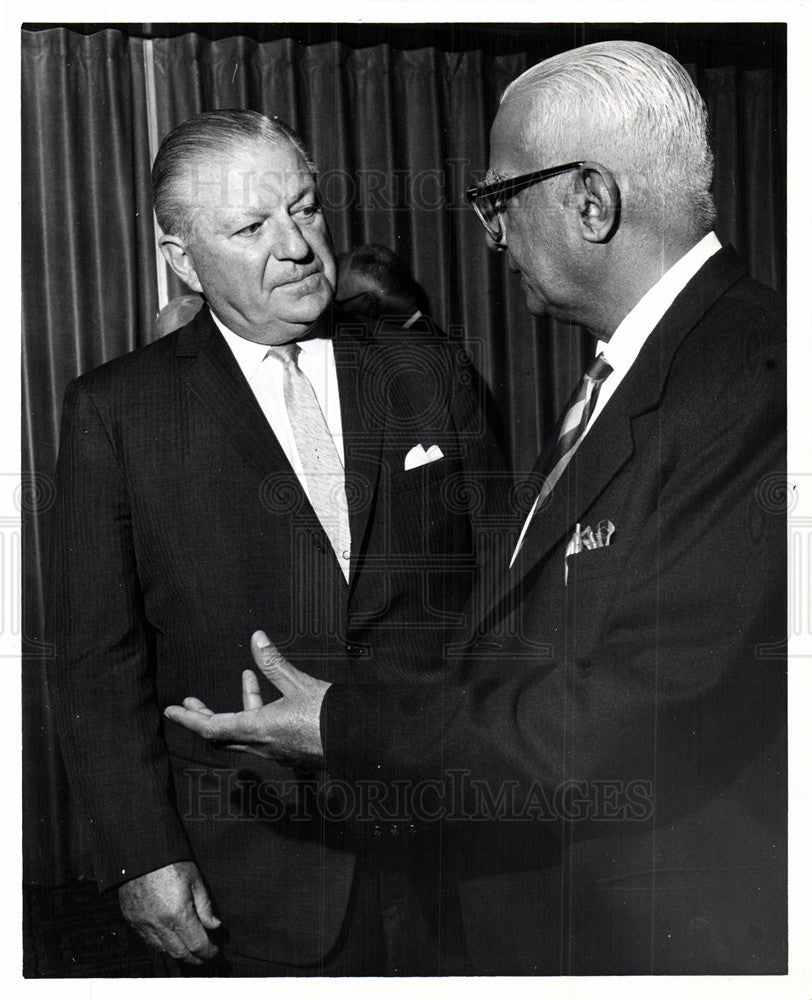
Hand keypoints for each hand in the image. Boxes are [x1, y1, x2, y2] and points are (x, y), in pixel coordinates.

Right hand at [117, 860, 220, 963]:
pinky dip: (160, 944)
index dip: (208, 951)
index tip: (214, 951)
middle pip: (180, 952)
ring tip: (187, 950)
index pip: (197, 943)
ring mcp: (144, 924)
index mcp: (178, 913)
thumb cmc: (169, 863)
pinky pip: (147, 941)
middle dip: (194, 958)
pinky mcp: (133, 920)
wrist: (141, 855)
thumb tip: (214, 925)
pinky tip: (168, 940)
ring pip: (162, 950)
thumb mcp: (194, 879)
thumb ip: (205, 905)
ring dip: (177, 953)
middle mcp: (160, 924)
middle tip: (203, 956)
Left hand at [164, 631, 328, 764]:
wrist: (359, 741)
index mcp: (258, 729)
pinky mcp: (289, 752)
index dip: (189, 718)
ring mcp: (276, 752)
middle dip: (203, 717)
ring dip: (237, 709)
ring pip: (243, 733)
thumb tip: (256, 637)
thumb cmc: (328, 715)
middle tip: (190, 703)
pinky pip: (262, 735)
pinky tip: (271, 698)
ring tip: (246, 678)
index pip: (211, 727)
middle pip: (221, 735)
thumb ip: (274, 662)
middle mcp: (261, 746)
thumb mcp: (299, 683)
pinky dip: (257, 714)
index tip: (171, 711)